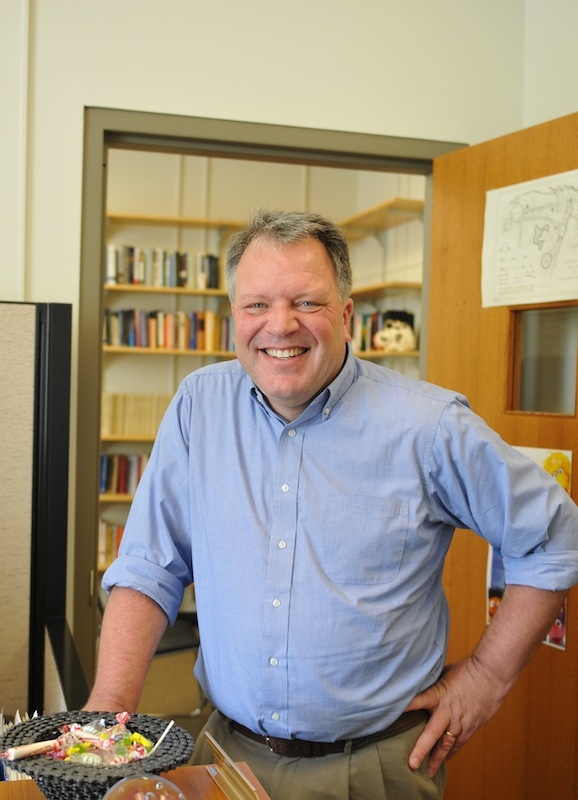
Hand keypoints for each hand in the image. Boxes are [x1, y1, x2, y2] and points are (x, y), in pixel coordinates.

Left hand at [405, 657, 508, 777]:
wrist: (491, 675)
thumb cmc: (466, 670)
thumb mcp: (444, 673)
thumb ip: (432, 685)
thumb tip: (418, 687)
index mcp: (438, 694)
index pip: (418, 701)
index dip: (405, 708)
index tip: (391, 715)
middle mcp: (448, 711)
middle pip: (432, 733)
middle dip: (421, 750)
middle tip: (411, 764)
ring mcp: (460, 721)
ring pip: (446, 744)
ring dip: (436, 759)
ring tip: (427, 772)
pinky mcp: (471, 726)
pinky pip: (459, 743)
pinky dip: (451, 752)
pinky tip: (444, 760)